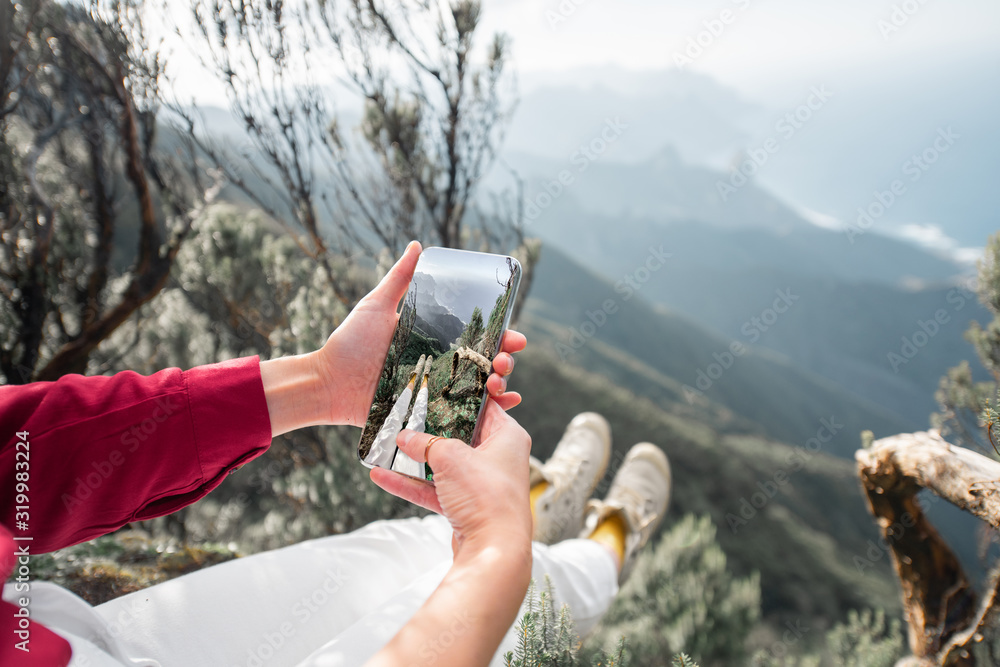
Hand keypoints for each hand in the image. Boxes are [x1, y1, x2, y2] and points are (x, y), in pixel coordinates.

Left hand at [315, 241, 526, 426]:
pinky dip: (487, 412)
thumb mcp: (376, 306)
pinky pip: (462, 415)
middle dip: (504, 361)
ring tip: (500, 382)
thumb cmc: (349, 343)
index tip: (513, 335)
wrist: (328, 382)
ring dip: (500, 385)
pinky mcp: (427, 413)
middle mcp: (439, 364)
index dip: (499, 336)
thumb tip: (417, 246)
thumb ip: (399, 279)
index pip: (476, 337)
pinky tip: (502, 406)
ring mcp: (435, 390)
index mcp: (433, 339)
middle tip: (505, 359)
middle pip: (484, 363)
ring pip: (479, 389)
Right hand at [369, 399, 532, 555]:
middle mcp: (498, 459)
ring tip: (387, 448)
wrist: (492, 550)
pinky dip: (412, 485)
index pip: (483, 407)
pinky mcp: (467, 507)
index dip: (459, 398)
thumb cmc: (486, 496)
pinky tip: (383, 477)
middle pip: (459, 437)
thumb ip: (425, 444)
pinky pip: (436, 491)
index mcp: (507, 437)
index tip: (435, 390)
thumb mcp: (451, 457)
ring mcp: (482, 485)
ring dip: (415, 461)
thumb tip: (405, 438)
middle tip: (405, 418)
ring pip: (444, 467)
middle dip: (429, 432)